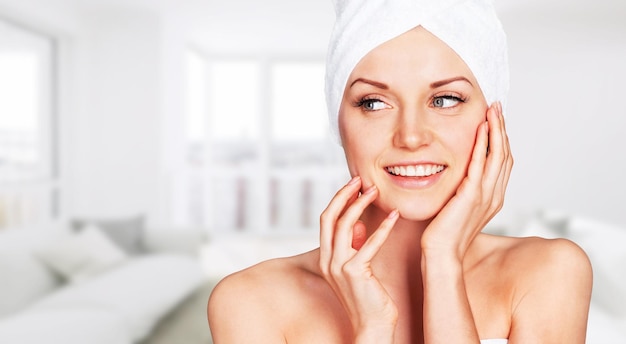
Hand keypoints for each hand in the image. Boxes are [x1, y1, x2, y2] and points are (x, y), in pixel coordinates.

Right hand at [319, 177, 399, 340]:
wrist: (372, 325)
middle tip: (359, 179)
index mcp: (326, 257)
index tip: (353, 184)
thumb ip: (354, 247)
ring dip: (360, 204)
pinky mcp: (355, 272)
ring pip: (345, 225)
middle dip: (344, 195)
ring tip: (376, 192)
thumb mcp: (358, 268)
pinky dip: (382, 227)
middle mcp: (328, 260)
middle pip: (329, 217)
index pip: (326, 220)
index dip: (338, 199)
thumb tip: (357, 226)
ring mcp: (339, 266)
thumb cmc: (369, 297)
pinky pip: (368, 243)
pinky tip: (394, 216)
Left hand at [421, 102, 512, 259]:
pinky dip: (483, 145)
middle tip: (497, 107)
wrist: (441, 254)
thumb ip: (463, 192)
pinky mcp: (471, 196)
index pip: (502, 162)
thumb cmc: (444, 234)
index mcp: (492, 198)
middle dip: (502, 129)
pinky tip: (481, 128)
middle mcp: (494, 196)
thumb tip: (457, 178)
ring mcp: (485, 196)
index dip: (501, 139)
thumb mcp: (457, 208)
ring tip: (493, 111)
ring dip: (496, 131)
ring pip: (498, 156)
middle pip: (505, 155)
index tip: (496, 120)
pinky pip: (481, 165)